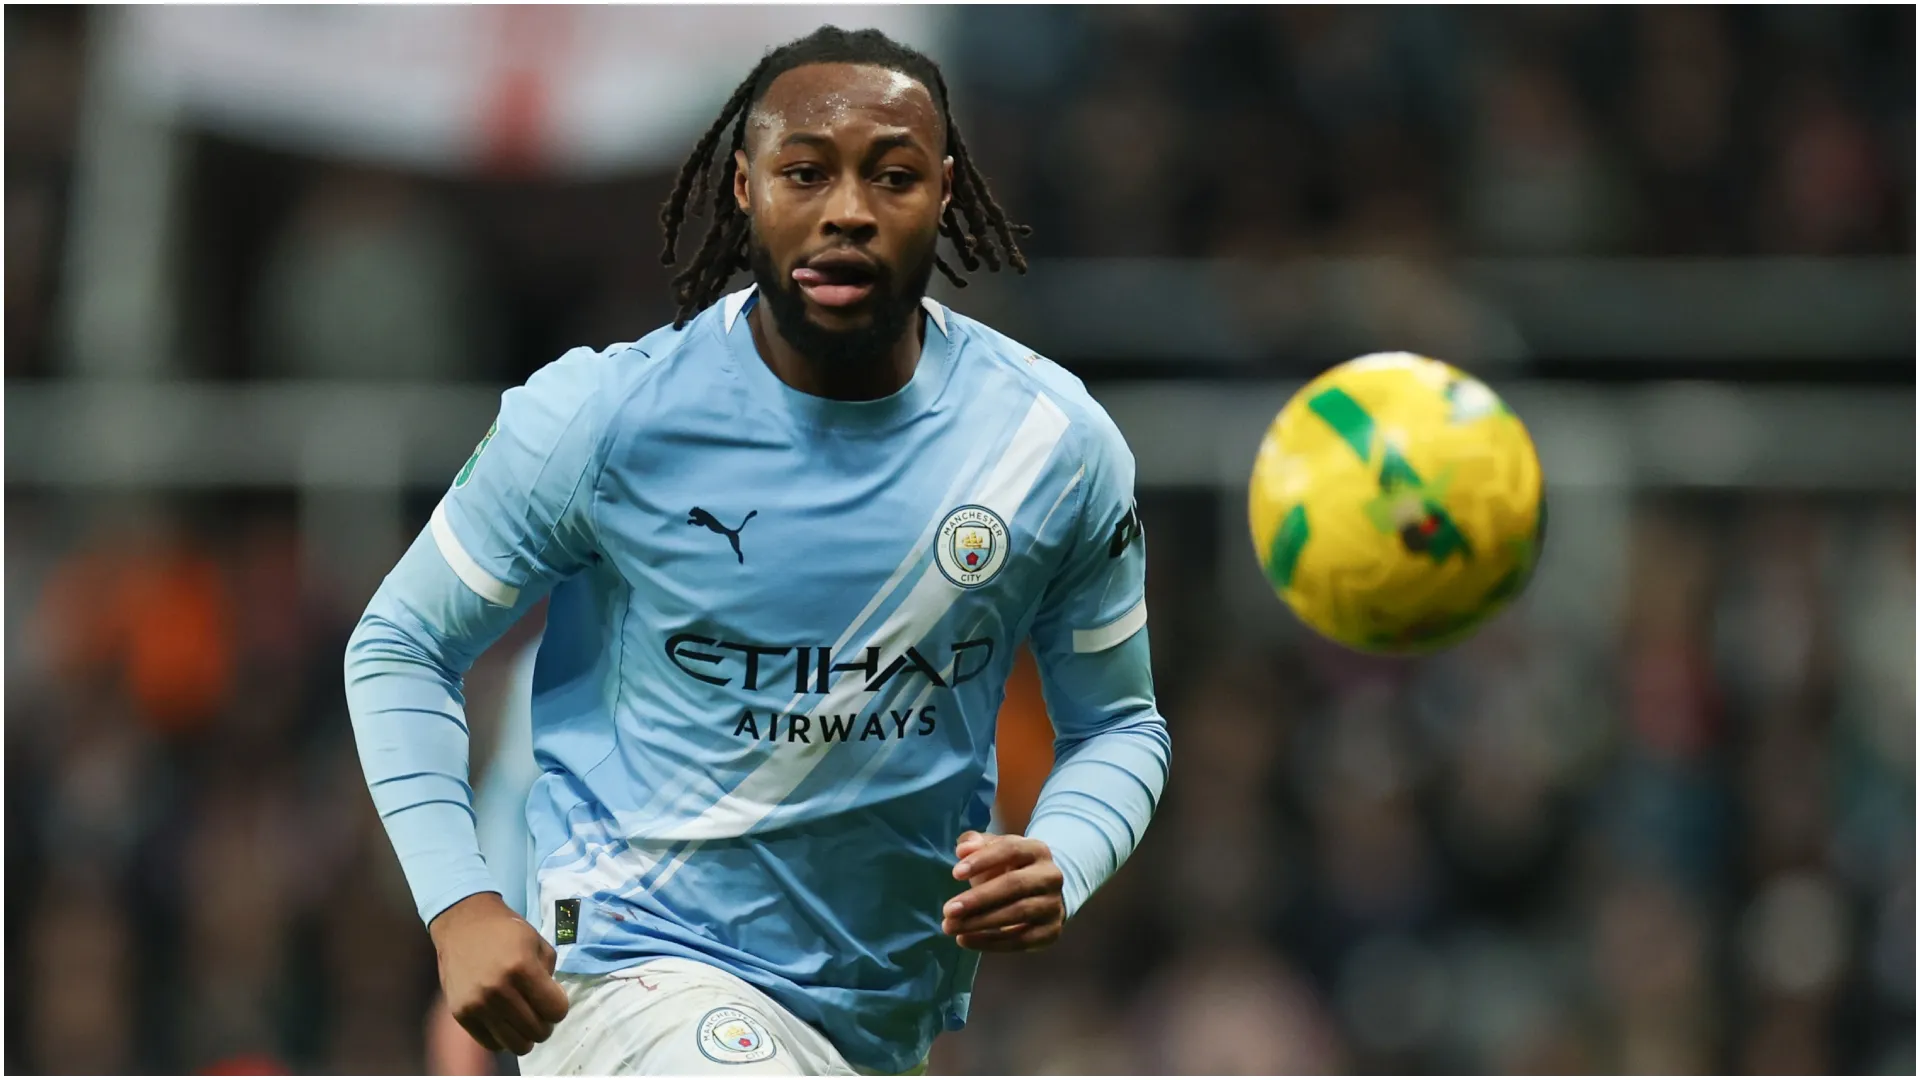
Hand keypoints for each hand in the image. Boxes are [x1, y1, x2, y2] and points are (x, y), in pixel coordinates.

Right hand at [428, 892, 569, 1055]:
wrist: (463, 923)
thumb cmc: (505, 931)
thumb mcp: (538, 943)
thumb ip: (549, 975)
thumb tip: (552, 1004)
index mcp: (522, 968)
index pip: (555, 1010)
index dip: (559, 1007)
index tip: (553, 999)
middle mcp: (498, 990)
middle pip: (537, 1031)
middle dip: (545, 1023)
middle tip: (539, 1011)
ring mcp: (477, 1005)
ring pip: (516, 1044)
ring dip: (526, 1035)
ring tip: (524, 1020)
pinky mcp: (461, 1014)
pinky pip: (491, 1043)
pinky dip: (503, 1038)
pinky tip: (505, 1022)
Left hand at [941, 831, 1065, 951]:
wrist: (1042, 894)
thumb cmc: (1009, 868)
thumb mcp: (992, 850)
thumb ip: (975, 843)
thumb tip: (962, 850)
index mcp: (1036, 849)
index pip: (1011, 850)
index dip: (982, 861)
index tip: (955, 874)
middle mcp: (1051, 876)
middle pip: (1015, 884)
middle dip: (978, 898)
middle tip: (948, 910)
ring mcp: (1053, 905)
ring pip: (1018, 913)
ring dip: (980, 922)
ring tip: (950, 926)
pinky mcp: (1051, 931)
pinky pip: (1020, 940)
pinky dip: (990, 942)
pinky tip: (965, 940)